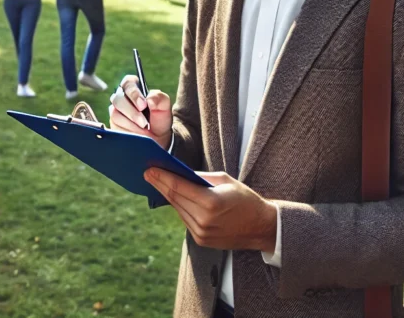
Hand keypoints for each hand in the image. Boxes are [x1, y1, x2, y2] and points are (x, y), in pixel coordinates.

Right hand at [109, 75, 171, 148]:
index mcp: (134, 88)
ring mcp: (115, 111)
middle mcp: (122, 98)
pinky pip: (115, 127)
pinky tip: (136, 135)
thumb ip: (160, 99)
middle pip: (119, 99)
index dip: (134, 93)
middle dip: (132, 112)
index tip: (143, 105)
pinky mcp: (113, 124)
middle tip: (144, 123)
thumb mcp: (164, 109)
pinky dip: (127, 132)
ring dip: (131, 124)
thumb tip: (149, 98)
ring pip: (115, 114)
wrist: (156, 139)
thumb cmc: (159, 120)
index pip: (128, 83)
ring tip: (144, 130)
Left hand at [144, 169, 277, 252]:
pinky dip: (178, 206)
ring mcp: (202, 233)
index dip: (162, 177)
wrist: (261, 227)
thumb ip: (201, 176)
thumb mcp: (225, 180)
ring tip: (156, 182)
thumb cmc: (244, 199)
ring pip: (177, 209)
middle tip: (147, 173)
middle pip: (174, 199)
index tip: (149, 169)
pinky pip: (185, 219)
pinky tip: (172, 196)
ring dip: (167, 195)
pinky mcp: (201, 240)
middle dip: (159, 184)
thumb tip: (179, 171)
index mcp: (211, 202)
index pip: (179, 188)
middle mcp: (204, 220)